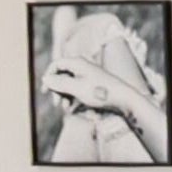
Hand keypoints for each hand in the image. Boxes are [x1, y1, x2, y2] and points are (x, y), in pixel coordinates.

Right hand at [43, 57, 165, 159]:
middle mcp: (82, 66)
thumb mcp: (77, 88)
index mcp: (78, 63)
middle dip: (57, 90)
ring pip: (69, 84)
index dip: (49, 77)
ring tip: (67, 109)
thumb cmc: (101, 92)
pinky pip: (78, 89)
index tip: (45, 91)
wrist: (125, 99)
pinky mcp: (93, 85)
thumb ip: (59, 83)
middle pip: (62, 75)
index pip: (56, 65)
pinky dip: (74, 97)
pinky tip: (74, 108)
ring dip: (65, 96)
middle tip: (57, 104)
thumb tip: (45, 78)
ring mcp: (88, 75)